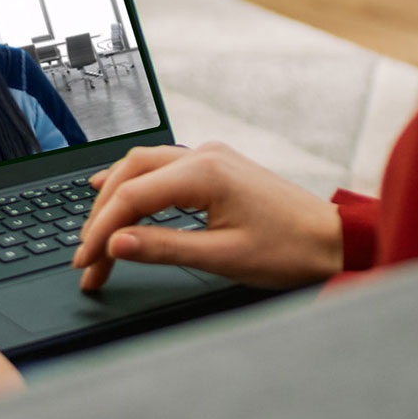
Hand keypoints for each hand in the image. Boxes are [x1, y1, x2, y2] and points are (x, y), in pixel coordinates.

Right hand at [71, 141, 343, 291]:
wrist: (333, 239)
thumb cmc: (289, 250)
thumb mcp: (222, 257)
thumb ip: (163, 248)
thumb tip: (116, 245)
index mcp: (204, 174)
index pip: (131, 197)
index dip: (100, 231)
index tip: (85, 262)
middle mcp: (203, 156)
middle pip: (129, 175)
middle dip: (100, 216)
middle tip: (85, 257)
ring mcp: (211, 157)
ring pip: (142, 166)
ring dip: (115, 198)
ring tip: (93, 233)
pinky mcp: (217, 167)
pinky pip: (162, 166)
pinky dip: (134, 183)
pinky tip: (117, 191)